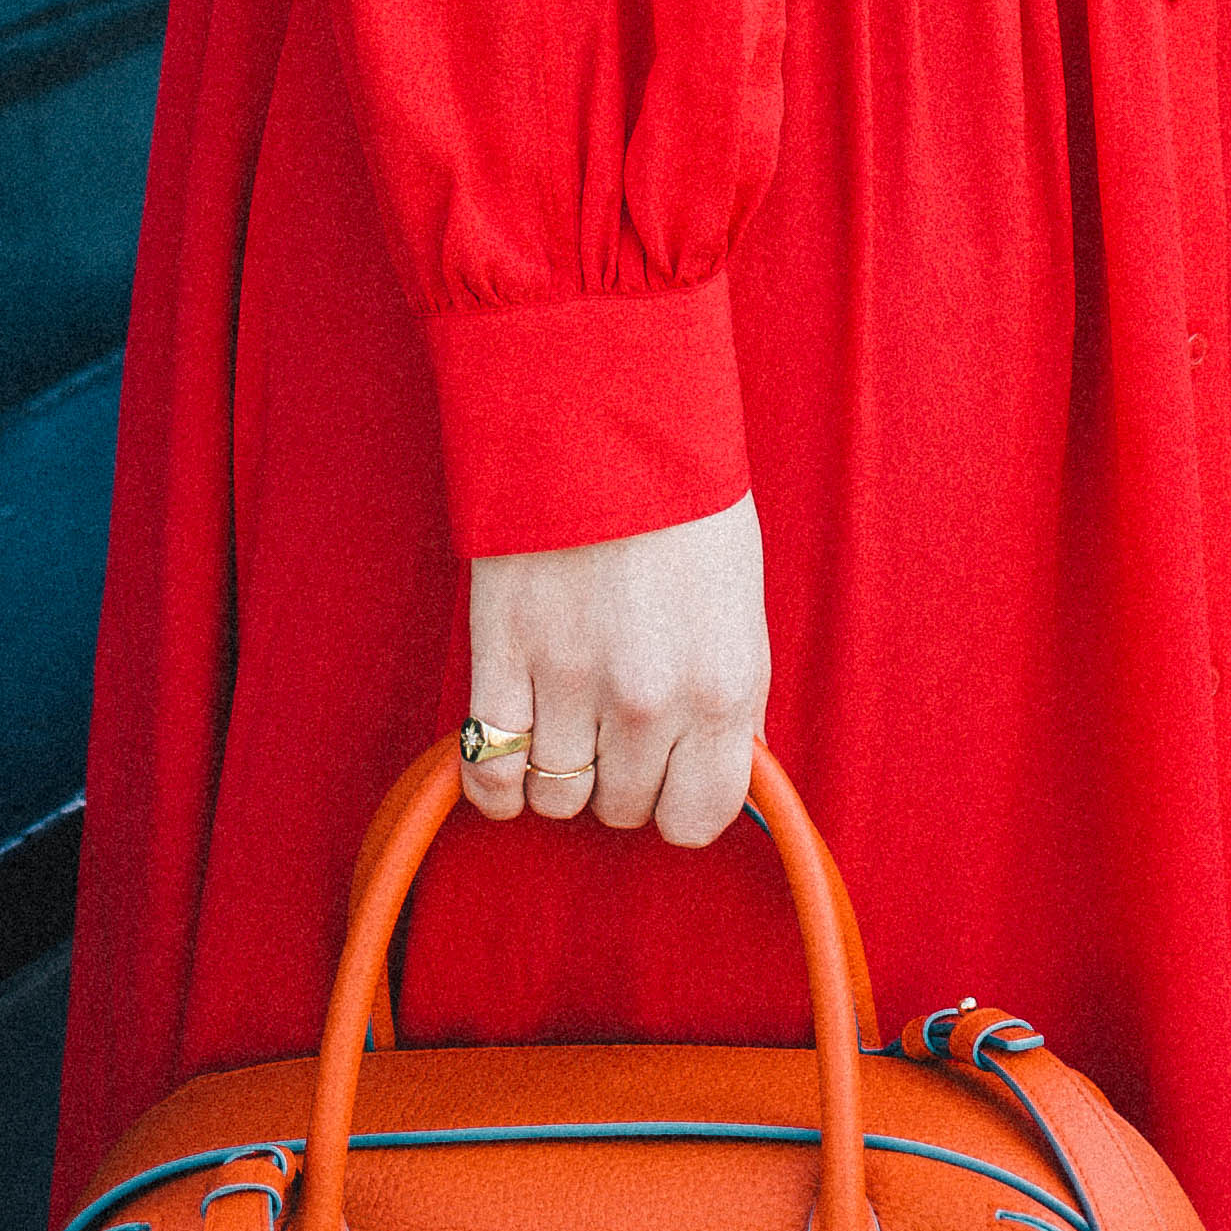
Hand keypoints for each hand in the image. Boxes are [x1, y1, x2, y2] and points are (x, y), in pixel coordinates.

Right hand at [462, 490, 767, 851]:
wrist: (600, 413)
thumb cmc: (680, 503)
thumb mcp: (738, 604)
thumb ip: (734, 698)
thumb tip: (728, 769)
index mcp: (724, 685)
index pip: (699, 817)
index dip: (678, 803)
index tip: (666, 775)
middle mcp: (651, 700)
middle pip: (623, 810)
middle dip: (618, 779)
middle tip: (611, 727)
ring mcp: (571, 681)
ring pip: (556, 799)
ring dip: (557, 775)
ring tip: (563, 727)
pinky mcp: (502, 656)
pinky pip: (491, 770)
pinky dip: (495, 786)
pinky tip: (508, 769)